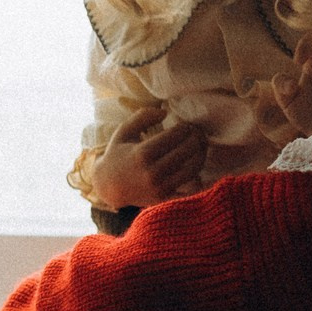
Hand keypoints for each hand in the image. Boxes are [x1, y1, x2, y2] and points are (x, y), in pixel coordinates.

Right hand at [90, 107, 208, 209]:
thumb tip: (165, 112)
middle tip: (198, 132)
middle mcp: (153, 172)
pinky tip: (197, 165)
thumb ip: (142, 117)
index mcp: (142, 153)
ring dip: (202, 154)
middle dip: (197, 137)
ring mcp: (160, 187)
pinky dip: (199, 177)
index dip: (186, 127)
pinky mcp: (165, 197)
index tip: (187, 124)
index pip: (175, 135)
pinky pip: (191, 188)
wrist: (109, 186)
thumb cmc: (118, 154)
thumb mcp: (124, 131)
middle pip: (187, 150)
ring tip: (201, 145)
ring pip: (193, 168)